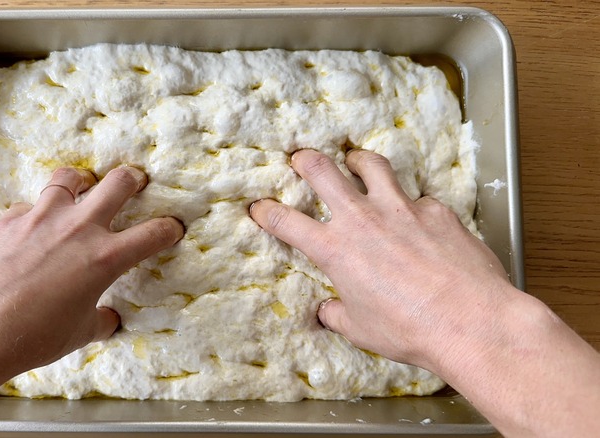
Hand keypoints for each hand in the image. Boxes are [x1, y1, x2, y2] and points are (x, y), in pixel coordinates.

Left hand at [0, 166, 183, 376]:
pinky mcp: (8, 220)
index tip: (173, 228)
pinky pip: (29, 206)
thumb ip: (99, 320)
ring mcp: (40, 218)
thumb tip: (109, 320)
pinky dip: (36, 213)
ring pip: (69, 178)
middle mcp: (77, 229)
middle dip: (133, 179)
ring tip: (81, 188)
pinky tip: (31, 228)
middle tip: (136, 182)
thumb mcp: (78, 334)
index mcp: (104, 258)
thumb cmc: (31, 338)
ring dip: (80, 182)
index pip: (152, 234)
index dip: (170, 228)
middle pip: (118, 183)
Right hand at [250, 149, 512, 368]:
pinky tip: (419, 218)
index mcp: (335, 250)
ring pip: (373, 165)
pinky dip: (412, 205)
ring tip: (356, 159)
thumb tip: (328, 312)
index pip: (287, 223)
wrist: (469, 320)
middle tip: (301, 157)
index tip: (259, 207)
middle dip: (306, 160)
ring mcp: (401, 208)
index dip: (267, 212)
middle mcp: (362, 220)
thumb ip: (339, 314)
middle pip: (323, 171)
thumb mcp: (361, 329)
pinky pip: (419, 199)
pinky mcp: (436, 210)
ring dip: (359, 159)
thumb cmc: (408, 330)